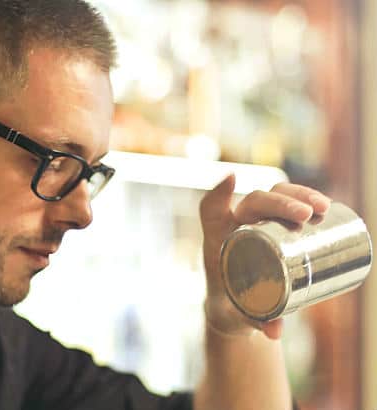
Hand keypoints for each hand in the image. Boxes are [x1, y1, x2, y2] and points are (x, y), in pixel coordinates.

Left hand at [199, 174, 330, 338]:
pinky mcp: (277, 226)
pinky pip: (288, 204)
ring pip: (274, 197)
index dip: (218, 193)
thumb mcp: (239, 313)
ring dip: (297, 196)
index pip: (210, 210)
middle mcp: (235, 225)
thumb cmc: (231, 304)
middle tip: (305, 214)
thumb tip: (274, 332)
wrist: (235, 304)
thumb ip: (254, 320)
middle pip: (254, 201)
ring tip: (321, 208)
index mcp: (218, 239)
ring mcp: (257, 222)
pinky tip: (324, 205)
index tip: (232, 180)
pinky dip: (304, 200)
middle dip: (280, 202)